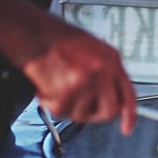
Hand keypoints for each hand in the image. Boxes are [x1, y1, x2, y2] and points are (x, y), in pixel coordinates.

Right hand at [20, 19, 136, 135]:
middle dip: (94, 115)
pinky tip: (44, 87)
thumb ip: (105, 72)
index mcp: (112, 58)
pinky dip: (49, 104)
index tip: (127, 128)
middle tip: (79, 106)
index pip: (128, 94)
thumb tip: (112, 97)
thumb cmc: (54, 37)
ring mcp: (86, 81)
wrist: (27, 29)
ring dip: (67, 106)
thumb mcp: (91, 48)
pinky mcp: (67, 90)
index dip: (129, 115)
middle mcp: (103, 70)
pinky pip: (61, 112)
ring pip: (82, 115)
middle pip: (109, 111)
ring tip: (56, 87)